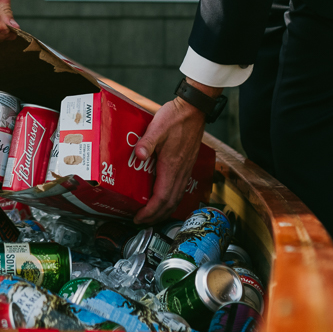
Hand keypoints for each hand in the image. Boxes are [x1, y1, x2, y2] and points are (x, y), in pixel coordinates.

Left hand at [132, 88, 213, 223]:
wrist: (194, 110)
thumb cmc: (176, 118)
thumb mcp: (157, 127)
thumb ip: (147, 142)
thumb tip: (139, 155)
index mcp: (172, 166)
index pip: (161, 198)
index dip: (150, 212)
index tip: (138, 218)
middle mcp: (180, 172)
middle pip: (169, 204)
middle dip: (155, 216)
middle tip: (141, 221)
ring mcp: (185, 169)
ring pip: (176, 198)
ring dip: (163, 210)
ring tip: (151, 214)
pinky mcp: (187, 165)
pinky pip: (180, 190)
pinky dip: (170, 200)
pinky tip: (163, 198)